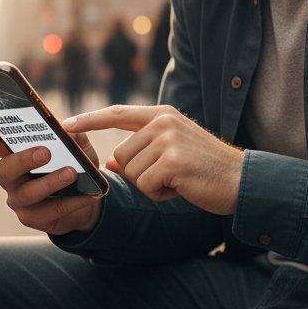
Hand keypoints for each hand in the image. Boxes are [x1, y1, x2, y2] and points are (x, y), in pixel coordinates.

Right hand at [0, 123, 103, 235]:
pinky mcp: (33, 218)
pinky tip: (89, 195)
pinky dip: (72, 202)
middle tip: (46, 153)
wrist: (85, 199)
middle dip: (24, 160)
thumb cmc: (74, 166)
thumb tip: (68, 129)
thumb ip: (73, 136)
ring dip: (50, 182)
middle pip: (6, 169)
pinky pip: (51, 210)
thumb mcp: (77, 148)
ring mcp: (19, 200)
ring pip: (28, 193)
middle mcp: (11, 178)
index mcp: (14, 154)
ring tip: (71, 173)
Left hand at [63, 105, 242, 213]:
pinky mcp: (172, 160)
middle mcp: (163, 122)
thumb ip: (142, 151)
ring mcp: (168, 139)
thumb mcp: (171, 153)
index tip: (66, 124)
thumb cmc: (205, 169)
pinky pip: (146, 186)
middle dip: (138, 174)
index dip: (89, 120)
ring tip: (178, 180)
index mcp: (162, 115)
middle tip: (170, 176)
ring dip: (151, 186)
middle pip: (121, 155)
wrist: (241, 180)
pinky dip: (161, 194)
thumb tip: (112, 163)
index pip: (117, 114)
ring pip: (131, 172)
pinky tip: (182, 187)